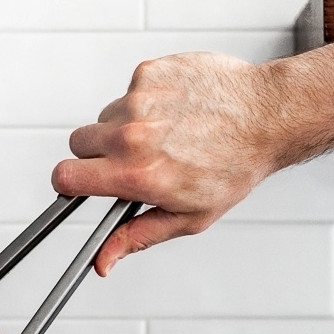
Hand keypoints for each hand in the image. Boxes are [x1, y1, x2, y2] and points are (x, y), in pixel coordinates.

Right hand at [52, 13, 333, 274]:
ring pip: (104, 117)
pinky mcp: (150, 71)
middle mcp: (132, 134)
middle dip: (96, 155)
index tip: (77, 185)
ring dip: (123, 128)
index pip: (65, 177)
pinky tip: (174, 112)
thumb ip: (136, 238)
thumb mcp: (186, 218)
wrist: (268, 116)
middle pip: (78, 143)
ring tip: (163, 136)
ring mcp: (139, 98)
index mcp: (137, 174)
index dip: (67, 184)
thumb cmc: (233, 168)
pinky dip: (144, 101)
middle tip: (130, 162)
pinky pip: (128, 91)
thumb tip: (102, 262)